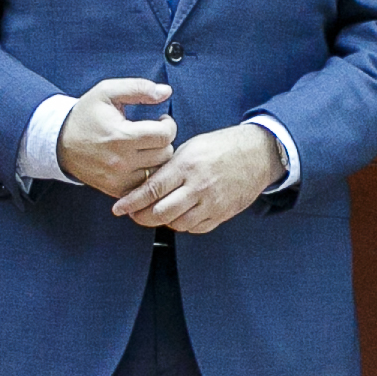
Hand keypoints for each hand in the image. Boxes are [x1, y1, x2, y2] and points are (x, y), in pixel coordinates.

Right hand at [60, 78, 176, 193]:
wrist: (60, 143)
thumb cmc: (86, 114)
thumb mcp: (107, 92)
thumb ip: (138, 88)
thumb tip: (166, 91)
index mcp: (121, 136)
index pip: (164, 135)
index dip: (168, 125)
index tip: (161, 120)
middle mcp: (121, 161)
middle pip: (165, 154)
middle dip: (163, 141)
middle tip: (153, 133)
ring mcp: (119, 179)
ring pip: (158, 171)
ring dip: (157, 158)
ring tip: (148, 147)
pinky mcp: (116, 190)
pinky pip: (145, 186)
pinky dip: (148, 174)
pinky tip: (140, 162)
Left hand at [112, 125, 278, 234]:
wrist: (257, 154)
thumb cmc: (222, 146)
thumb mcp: (191, 147)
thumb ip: (170, 167)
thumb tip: (147, 184)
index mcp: (187, 166)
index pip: (152, 189)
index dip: (131, 202)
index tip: (118, 208)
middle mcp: (198, 187)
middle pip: (160, 213)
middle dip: (141, 217)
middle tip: (133, 214)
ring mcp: (211, 203)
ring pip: (177, 224)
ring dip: (162, 222)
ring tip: (156, 213)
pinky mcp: (222, 214)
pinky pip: (196, 229)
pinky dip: (183, 225)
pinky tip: (179, 216)